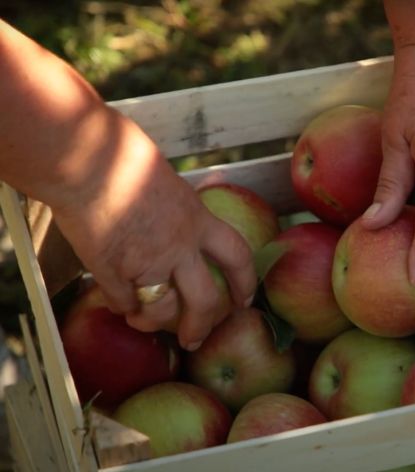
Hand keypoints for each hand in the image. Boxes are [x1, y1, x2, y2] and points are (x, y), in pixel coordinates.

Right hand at [0, 19, 254, 349]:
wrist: (84, 160)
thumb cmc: (121, 153)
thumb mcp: (167, 178)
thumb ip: (177, 203)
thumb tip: (176, 206)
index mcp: (197, 218)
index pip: (238, 256)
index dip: (246, 283)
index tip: (244, 301)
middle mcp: (178, 245)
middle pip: (206, 300)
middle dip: (202, 326)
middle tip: (194, 339)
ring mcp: (145, 261)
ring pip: (162, 311)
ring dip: (154, 322)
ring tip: (145, 322)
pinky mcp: (111, 270)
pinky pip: (123, 302)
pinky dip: (122, 307)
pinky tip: (119, 304)